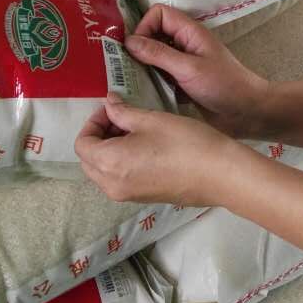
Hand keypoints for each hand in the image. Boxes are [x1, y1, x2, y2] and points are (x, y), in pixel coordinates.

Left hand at [74, 93, 234, 205]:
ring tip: (135, 131)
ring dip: (110, 150)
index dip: (93, 122)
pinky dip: (122, 163)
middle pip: (89, 160)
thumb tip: (109, 104)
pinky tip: (146, 147)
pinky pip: (119, 180)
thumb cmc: (185, 142)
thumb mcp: (151, 120)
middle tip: (121, 118)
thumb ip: (123, 112)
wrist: (220, 174)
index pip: (82, 143)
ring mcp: (127, 195)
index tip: (113, 109)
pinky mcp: (143, 198)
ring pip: (103, 172)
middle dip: (99, 136)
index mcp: (109, 163)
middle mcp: (111, 185)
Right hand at [124, 5, 270, 137]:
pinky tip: (142, 94)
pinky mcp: (181, 82)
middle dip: (138, 47)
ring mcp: (182, 63)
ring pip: (153, 56)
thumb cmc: (224, 85)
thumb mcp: (188, 68)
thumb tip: (129, 41)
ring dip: (142, 66)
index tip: (135, 48)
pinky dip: (150, 81)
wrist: (247, 112)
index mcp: (190, 32)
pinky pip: (159, 76)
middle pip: (153, 34)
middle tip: (123, 66)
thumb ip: (158, 54)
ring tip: (129, 81)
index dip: (144, 26)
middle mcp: (184, 44)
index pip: (159, 14)